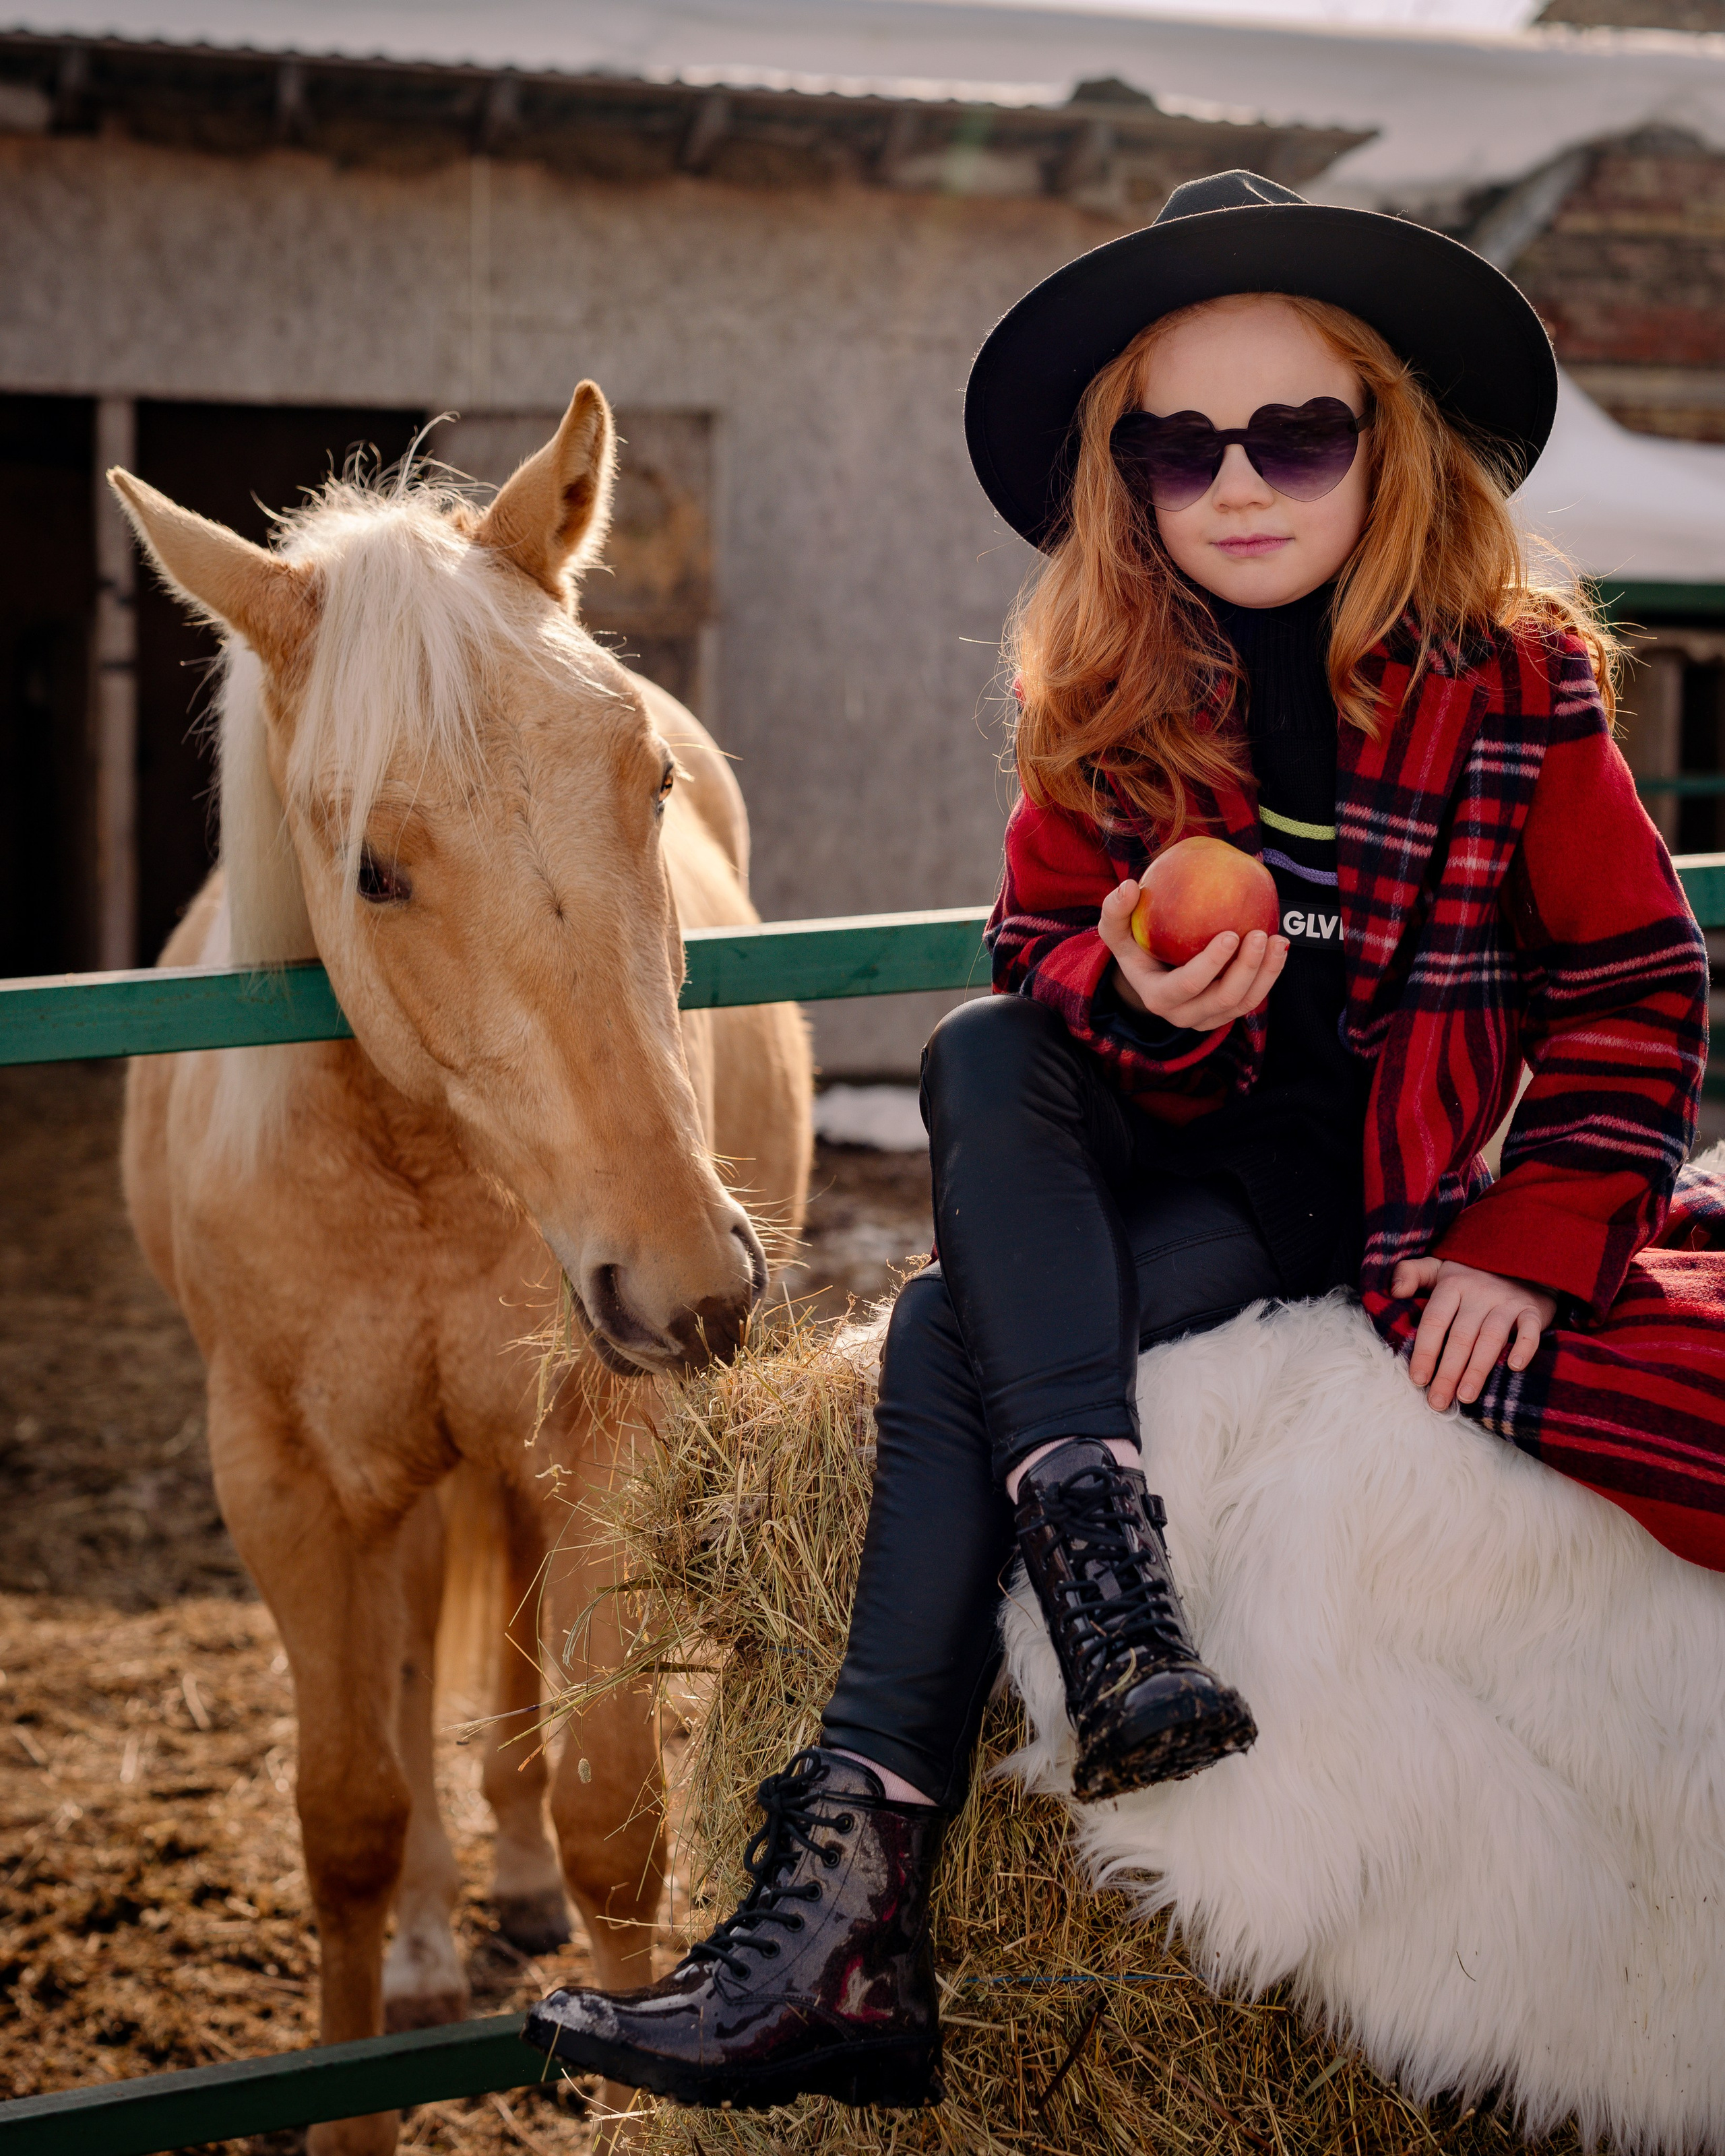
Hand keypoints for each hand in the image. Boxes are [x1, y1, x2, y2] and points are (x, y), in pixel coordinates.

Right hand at [1098, 878, 1287, 1030]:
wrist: (1149, 975)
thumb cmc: (1134, 947)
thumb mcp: (1116, 930)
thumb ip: (1115, 909)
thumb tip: (1129, 887)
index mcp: (1158, 998)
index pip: (1188, 985)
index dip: (1211, 964)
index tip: (1230, 933)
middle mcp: (1184, 1015)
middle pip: (1223, 999)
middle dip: (1246, 969)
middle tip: (1259, 934)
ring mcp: (1208, 1018)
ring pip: (1245, 1003)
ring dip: (1265, 973)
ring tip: (1277, 940)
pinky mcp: (1226, 1013)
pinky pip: (1253, 998)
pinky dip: (1269, 974)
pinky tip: (1279, 946)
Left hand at [1391, 1257, 1557, 1412]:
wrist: (1520, 1262)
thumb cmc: (1470, 1276)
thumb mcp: (1437, 1267)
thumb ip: (1410, 1272)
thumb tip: (1394, 1291)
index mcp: (1452, 1284)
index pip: (1434, 1321)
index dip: (1425, 1351)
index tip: (1418, 1380)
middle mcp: (1479, 1292)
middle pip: (1461, 1336)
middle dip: (1448, 1372)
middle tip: (1438, 1402)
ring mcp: (1507, 1301)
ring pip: (1491, 1338)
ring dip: (1478, 1369)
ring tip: (1465, 1397)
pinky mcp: (1532, 1309)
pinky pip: (1530, 1329)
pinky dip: (1525, 1347)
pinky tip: (1515, 1367)